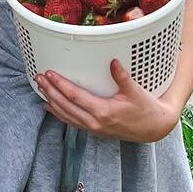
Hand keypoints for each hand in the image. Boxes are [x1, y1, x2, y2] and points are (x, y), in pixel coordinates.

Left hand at [35, 61, 180, 142]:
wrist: (153, 129)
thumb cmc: (146, 109)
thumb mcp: (135, 92)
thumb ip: (122, 77)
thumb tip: (113, 62)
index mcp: (103, 112)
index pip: (75, 97)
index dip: (60, 85)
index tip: (50, 74)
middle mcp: (95, 122)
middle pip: (65, 106)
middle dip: (50, 91)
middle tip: (39, 78)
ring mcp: (93, 128)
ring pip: (66, 115)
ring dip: (52, 101)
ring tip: (41, 88)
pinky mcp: (95, 130)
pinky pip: (72, 122)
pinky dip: (59, 114)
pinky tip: (50, 107)